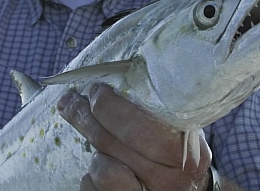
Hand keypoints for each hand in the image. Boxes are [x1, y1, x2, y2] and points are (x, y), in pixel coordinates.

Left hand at [57, 83, 210, 190]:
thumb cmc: (177, 156)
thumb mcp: (181, 134)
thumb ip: (161, 114)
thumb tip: (119, 78)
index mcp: (188, 155)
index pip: (141, 129)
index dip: (111, 107)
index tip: (96, 90)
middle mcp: (170, 182)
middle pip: (113, 144)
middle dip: (86, 116)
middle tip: (71, 100)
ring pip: (103, 169)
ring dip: (95, 150)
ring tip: (94, 136)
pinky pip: (92, 188)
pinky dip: (91, 175)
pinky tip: (101, 164)